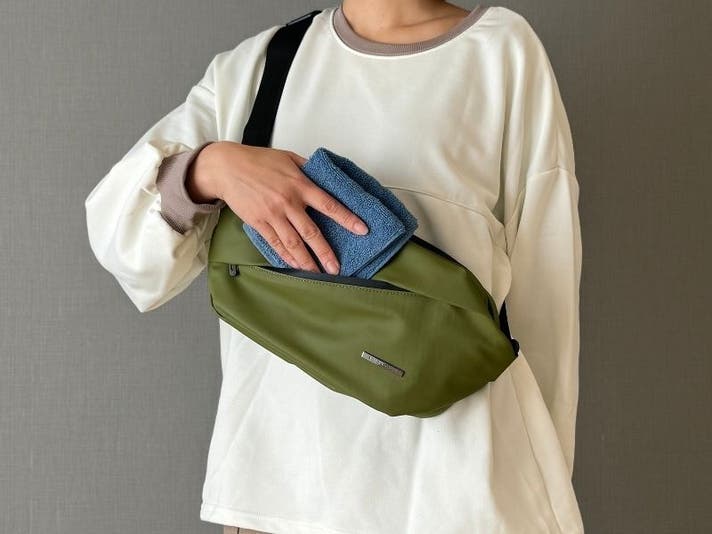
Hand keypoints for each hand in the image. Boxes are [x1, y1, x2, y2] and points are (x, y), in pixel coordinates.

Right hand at [189, 141, 369, 273]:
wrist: (226, 167)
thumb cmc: (258, 161)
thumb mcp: (289, 158)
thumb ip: (309, 169)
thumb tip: (328, 177)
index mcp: (300, 184)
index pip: (329, 204)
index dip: (347, 218)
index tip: (362, 230)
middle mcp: (288, 202)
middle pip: (312, 232)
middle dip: (326, 253)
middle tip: (337, 268)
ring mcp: (273, 215)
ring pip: (294, 243)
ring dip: (307, 261)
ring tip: (318, 274)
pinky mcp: (258, 223)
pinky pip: (276, 244)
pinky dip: (287, 257)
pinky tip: (296, 266)